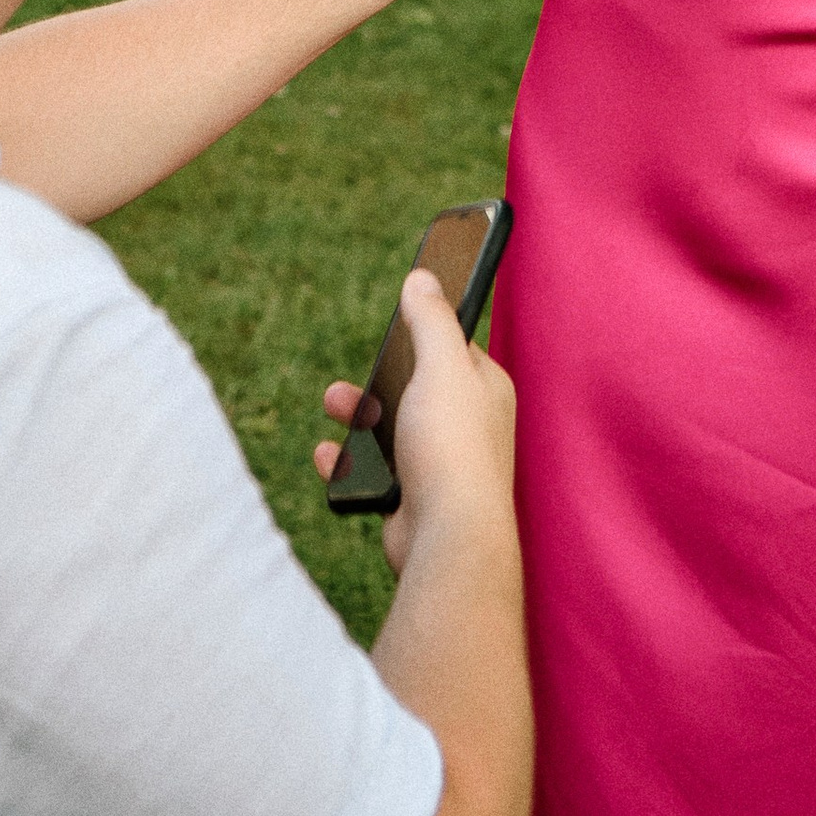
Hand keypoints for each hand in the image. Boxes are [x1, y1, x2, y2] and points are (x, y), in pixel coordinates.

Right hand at [313, 269, 517, 580]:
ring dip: (355, 418)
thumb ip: (430, 320)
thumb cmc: (452, 447)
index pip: (454, 347)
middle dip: (374, 380)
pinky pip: (375, 471)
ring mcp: (440, 464)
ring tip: (332, 407)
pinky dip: (349, 464)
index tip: (395, 322)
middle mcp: (467, 425)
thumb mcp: (441, 365)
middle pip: (412, 387)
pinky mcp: (415, 498)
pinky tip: (331, 458)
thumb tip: (423, 277)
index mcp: (484, 389)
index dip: (422, 334)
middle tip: (344, 380)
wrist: (447, 538)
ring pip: (389, 428)